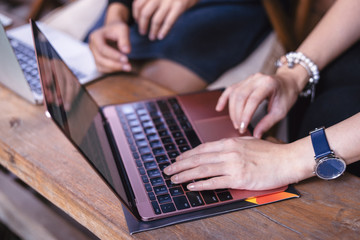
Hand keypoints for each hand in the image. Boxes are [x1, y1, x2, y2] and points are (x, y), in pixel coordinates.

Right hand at [89, 21, 131, 72]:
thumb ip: (125, 39)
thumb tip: (126, 51)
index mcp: (95, 36)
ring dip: (114, 69)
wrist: (113, 31)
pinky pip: (102, 69)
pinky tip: (122, 68)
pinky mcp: (97, 61)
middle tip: (128, 67)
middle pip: (100, 59)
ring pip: (101, 66)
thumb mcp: (123, 30)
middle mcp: (92, 46)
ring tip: (128, 67)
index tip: (126, 59)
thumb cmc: (118, 29)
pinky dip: (112, 70)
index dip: (114, 55)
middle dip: (115, 64)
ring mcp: (93, 54)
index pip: (102, 48)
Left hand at [132, 0, 197, 39]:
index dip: (136, 15)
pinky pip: (169, 22)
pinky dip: (164, 30)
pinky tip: (161, 36)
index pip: (138, 4)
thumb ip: (150, 0)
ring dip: (152, 31)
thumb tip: (139, 15)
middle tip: (142, 33)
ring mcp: (169, 1)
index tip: (137, 22)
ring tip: (152, 37)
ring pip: (156, 20)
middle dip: (142, 25)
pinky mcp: (180, 6)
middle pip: (145, 14)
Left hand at [164, 137, 307, 190]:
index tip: (177, 159)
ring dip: (185, 174)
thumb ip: (232, 145)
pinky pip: (215, 182)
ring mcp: (233, 165)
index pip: (202, 148)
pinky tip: (191, 186)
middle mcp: (228, 152)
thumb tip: (218, 149)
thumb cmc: (270, 152)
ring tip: (174, 179)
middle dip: (180, 165)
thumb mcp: (248, 142)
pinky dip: (201, 184)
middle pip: (198, 159)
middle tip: (168, 170)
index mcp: (230, 142)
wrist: (287, 159)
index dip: (187, 154)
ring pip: (203, 170)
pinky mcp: (239, 178)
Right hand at [215, 72, 300, 138]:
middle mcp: (257, 78)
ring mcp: (249, 79)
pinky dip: (224, 99)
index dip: (245, 115)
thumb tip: (256, 135)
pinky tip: (219, 108)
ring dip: (232, 110)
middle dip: (237, 114)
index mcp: (268, 84)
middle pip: (240, 97)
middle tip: (239, 128)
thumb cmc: (286, 95)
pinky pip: (230, 89)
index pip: (253, 100)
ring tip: (236, 123)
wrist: (287, 82)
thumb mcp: (280, 111)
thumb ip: (267, 123)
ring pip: (234, 94)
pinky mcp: (244, 81)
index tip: (242, 128)